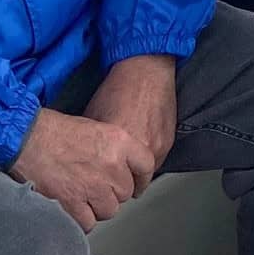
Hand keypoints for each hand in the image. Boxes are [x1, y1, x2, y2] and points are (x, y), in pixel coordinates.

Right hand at [9, 108, 154, 231]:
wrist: (27, 139)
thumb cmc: (56, 131)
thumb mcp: (97, 128)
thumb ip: (115, 149)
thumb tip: (121, 168)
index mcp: (119, 142)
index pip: (146, 165)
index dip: (142, 178)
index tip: (137, 185)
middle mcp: (111, 165)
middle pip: (125, 192)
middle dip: (112, 193)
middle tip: (97, 188)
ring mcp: (92, 186)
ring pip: (108, 210)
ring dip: (97, 208)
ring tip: (83, 197)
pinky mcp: (72, 203)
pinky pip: (88, 223)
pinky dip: (81, 220)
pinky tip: (73, 209)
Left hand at [82, 55, 176, 189]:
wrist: (145, 69)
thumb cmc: (116, 90)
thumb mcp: (93, 119)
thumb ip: (93, 145)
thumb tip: (85, 161)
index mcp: (116, 148)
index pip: (108, 181)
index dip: (103, 184)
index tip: (100, 184)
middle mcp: (139, 151)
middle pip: (128, 184)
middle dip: (120, 184)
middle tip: (112, 181)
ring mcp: (157, 146)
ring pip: (145, 176)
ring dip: (136, 175)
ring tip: (127, 168)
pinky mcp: (169, 140)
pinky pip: (158, 161)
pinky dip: (149, 161)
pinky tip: (139, 153)